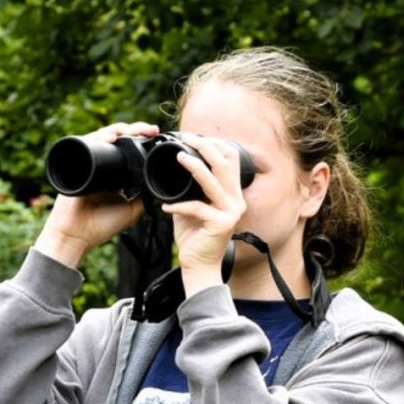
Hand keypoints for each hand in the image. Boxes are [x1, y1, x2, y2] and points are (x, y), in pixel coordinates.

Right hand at [34, 121, 160, 266]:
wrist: (76, 236)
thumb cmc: (100, 226)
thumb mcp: (131, 210)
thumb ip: (144, 197)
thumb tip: (159, 183)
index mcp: (114, 174)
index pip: (127, 150)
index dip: (141, 140)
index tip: (156, 135)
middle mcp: (100, 166)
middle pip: (117, 139)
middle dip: (134, 130)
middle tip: (151, 129)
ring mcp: (87, 163)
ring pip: (102, 137)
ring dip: (118, 130)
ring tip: (132, 130)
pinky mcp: (76, 165)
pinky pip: (86, 144)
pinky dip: (98, 137)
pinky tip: (111, 138)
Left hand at [165, 136, 248, 291]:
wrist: (199, 266)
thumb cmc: (195, 237)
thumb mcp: (193, 205)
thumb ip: (191, 188)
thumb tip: (176, 168)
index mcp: (233, 194)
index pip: (232, 160)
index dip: (216, 144)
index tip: (195, 137)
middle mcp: (236, 201)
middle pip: (225, 164)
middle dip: (206, 147)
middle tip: (188, 138)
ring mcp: (231, 212)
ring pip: (214, 180)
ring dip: (195, 166)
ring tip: (180, 157)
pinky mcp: (221, 224)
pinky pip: (197, 208)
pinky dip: (179, 207)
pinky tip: (166, 207)